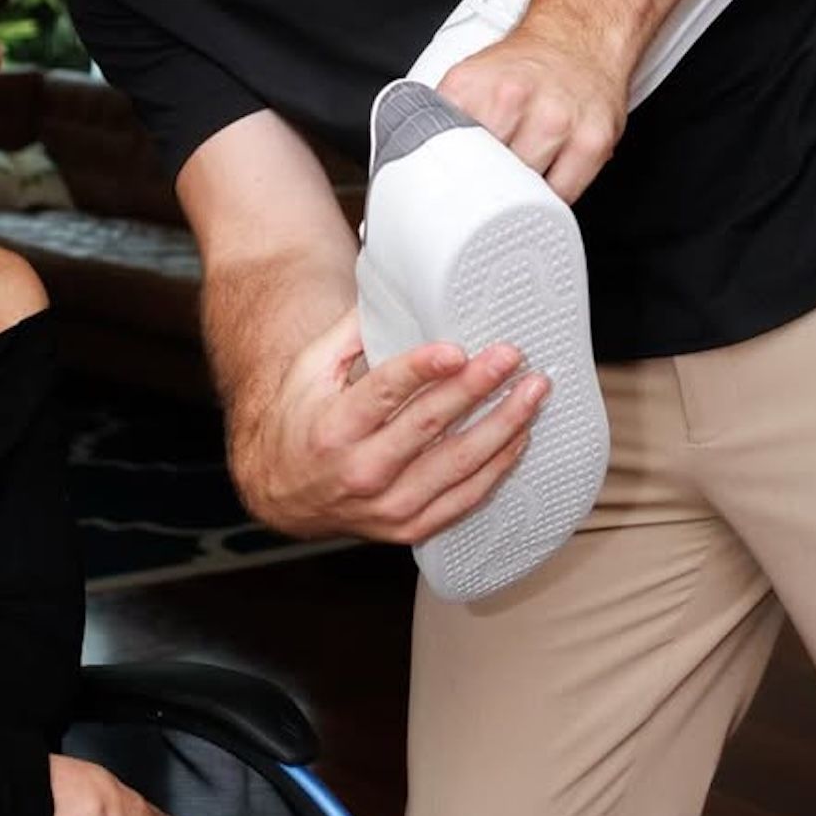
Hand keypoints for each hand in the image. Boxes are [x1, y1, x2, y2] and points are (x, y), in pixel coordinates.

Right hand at [233, 305, 547, 544]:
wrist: (284, 494)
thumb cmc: (301, 423)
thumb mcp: (309, 371)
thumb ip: (351, 332)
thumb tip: (394, 289)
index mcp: (333, 428)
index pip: (383, 393)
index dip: (422, 370)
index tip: (457, 350)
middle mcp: (361, 471)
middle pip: (429, 426)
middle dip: (476, 388)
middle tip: (510, 357)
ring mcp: (388, 505)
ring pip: (458, 465)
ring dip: (503, 426)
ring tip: (532, 393)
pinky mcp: (409, 526)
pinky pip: (465, 499)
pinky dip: (498, 466)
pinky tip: (519, 436)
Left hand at [437, 32, 628, 203]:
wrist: (578, 38)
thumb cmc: (523, 69)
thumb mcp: (468, 81)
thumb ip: (440, 119)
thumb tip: (411, 164)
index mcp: (472, 87)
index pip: (443, 153)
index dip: (442, 183)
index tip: (441, 200)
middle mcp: (513, 98)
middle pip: (483, 178)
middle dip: (481, 191)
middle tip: (483, 189)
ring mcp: (556, 121)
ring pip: (523, 192)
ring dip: (518, 196)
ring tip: (518, 177)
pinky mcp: (593, 142)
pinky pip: (561, 196)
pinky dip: (550, 201)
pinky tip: (545, 181)